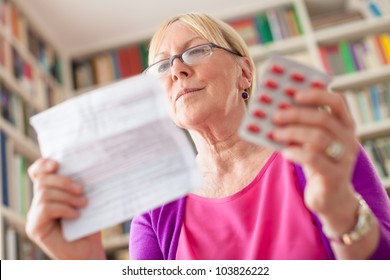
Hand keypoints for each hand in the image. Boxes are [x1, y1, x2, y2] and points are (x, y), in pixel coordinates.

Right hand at [26, 158, 105, 258]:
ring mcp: (34, 215)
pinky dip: (64, 209)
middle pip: (42, 180)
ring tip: (84, 204)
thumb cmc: (89, 225)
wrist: (89, 251)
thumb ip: (80, 186)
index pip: (38, 172)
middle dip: (64, 181)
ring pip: (44, 193)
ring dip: (67, 197)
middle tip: (82, 189)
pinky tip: (76, 215)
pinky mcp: (35, 228)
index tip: (57, 163)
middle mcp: (38, 202)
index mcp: (50, 192)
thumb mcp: (87, 201)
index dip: (43, 164)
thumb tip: (90, 167)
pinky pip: (46, 209)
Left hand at [271, 89, 358, 215]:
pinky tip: (284, 152)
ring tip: (275, 133)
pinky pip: (313, 158)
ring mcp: (344, 158)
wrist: (330, 198)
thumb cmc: (317, 163)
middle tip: (276, 114)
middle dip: (297, 114)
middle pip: (323, 119)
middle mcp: (349, 139)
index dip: (317, 94)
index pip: (338, 102)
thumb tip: (277, 108)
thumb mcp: (312, 142)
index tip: (295, 93)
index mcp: (345, 126)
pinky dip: (295, 152)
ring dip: (293, 132)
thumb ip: (303, 126)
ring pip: (318, 138)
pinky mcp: (335, 176)